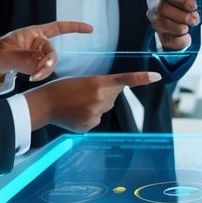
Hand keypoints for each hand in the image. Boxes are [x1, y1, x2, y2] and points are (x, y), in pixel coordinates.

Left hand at [0, 20, 92, 90]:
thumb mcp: (5, 55)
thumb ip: (23, 58)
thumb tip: (42, 62)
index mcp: (32, 33)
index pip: (58, 27)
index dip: (74, 27)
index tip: (90, 29)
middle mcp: (37, 43)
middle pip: (52, 52)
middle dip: (48, 63)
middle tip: (37, 75)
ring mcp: (36, 55)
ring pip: (49, 63)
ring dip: (44, 71)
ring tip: (31, 79)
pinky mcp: (35, 66)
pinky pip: (44, 70)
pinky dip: (41, 75)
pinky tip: (32, 79)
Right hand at [25, 71, 162, 132]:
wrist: (45, 104)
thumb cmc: (62, 88)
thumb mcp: (84, 81)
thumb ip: (101, 87)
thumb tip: (112, 97)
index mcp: (98, 83)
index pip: (125, 80)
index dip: (142, 78)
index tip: (157, 77)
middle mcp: (100, 99)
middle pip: (114, 96)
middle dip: (104, 93)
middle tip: (84, 92)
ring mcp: (95, 114)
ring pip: (105, 108)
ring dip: (96, 105)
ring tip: (77, 103)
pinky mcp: (90, 125)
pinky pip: (97, 119)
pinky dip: (89, 116)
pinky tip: (76, 113)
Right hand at [147, 0, 198, 51]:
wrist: (185, 26)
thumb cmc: (185, 9)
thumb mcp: (189, 4)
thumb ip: (190, 7)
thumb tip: (192, 15)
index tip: (194, 6)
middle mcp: (153, 6)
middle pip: (160, 8)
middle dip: (180, 15)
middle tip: (193, 19)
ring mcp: (154, 21)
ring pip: (159, 23)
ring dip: (177, 27)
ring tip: (188, 28)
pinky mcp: (159, 36)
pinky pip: (166, 39)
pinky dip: (180, 39)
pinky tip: (186, 36)